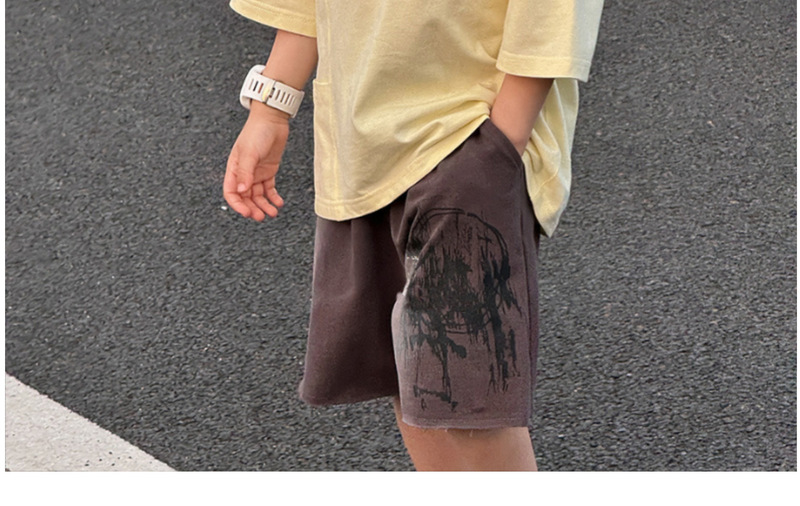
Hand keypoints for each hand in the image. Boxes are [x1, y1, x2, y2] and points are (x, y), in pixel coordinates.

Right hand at [224, 105, 289, 220]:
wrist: (273, 120)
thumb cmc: (257, 132)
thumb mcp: (249, 153)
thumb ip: (245, 173)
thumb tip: (241, 191)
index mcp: (234, 169)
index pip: (231, 192)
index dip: (238, 205)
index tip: (247, 212)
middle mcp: (244, 173)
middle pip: (245, 197)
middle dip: (253, 208)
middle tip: (261, 216)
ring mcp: (256, 173)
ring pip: (258, 195)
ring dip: (264, 205)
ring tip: (272, 212)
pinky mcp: (269, 171)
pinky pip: (269, 189)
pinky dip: (273, 197)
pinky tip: (278, 203)